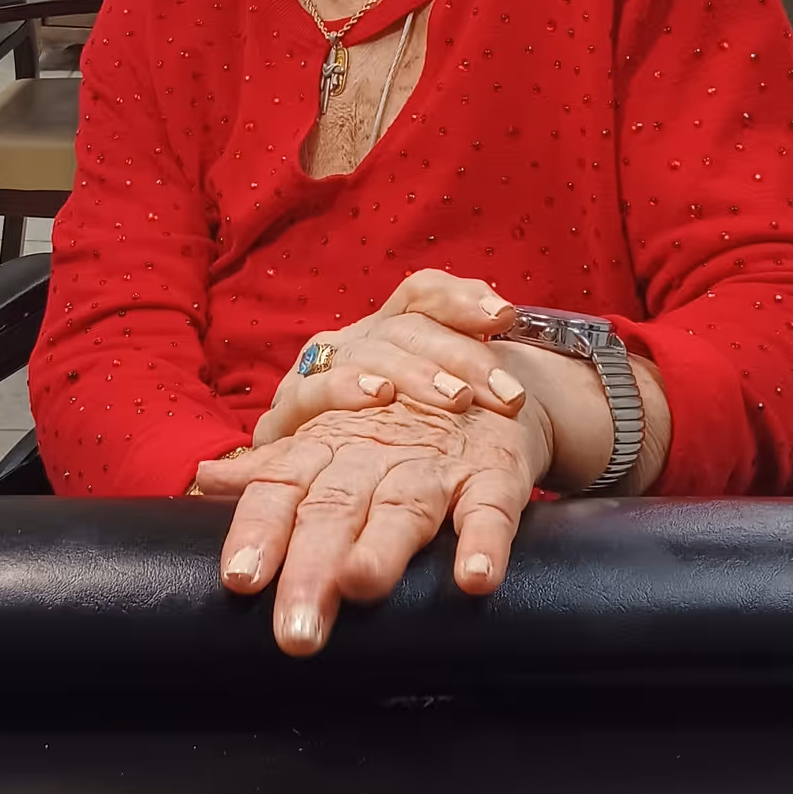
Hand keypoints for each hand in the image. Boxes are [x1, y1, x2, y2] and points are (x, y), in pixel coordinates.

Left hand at [199, 392, 552, 655]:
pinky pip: (491, 508)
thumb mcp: (327, 436)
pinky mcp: (494, 471)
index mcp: (325, 449)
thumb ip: (271, 469)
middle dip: (312, 567)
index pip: (280, 491)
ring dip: (384, 548)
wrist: (484, 375)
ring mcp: (434, 462)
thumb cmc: (390, 421)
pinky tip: (476, 577)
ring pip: (404, 506)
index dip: (259, 531)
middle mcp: (373, 454)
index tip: (239, 578)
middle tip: (295, 631)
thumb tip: (202, 482)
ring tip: (360, 584)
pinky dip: (485, 541)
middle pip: (335, 509)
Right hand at [252, 269, 529, 449]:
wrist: (321, 500)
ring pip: (366, 355)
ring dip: (414, 373)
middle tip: (507, 393)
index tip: (506, 317)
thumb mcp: (438, 417)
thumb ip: (469, 376)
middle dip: (461, 357)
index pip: (422, 293)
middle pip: (406, 329)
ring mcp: (314, 375)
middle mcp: (352, 345)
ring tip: (457, 397)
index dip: (462, 298)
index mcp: (388, 333)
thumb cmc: (395, 452)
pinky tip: (377, 394)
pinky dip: (340, 388)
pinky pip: (308, 392)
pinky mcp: (282, 418)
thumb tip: (510, 328)